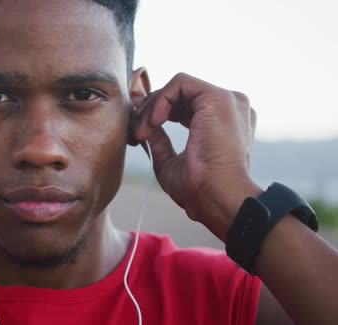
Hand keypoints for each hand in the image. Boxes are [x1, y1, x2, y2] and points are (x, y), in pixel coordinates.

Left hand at [131, 73, 260, 240]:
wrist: (217, 197)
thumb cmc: (199, 190)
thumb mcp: (170, 163)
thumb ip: (160, 143)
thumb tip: (147, 129)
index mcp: (223, 123)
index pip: (186, 106)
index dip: (159, 112)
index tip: (140, 130)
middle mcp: (230, 108)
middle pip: (181, 95)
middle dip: (152, 108)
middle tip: (137, 129)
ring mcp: (227, 101)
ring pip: (178, 87)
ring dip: (153, 106)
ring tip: (143, 131)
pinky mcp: (218, 98)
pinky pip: (180, 83)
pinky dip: (161, 99)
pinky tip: (154, 122)